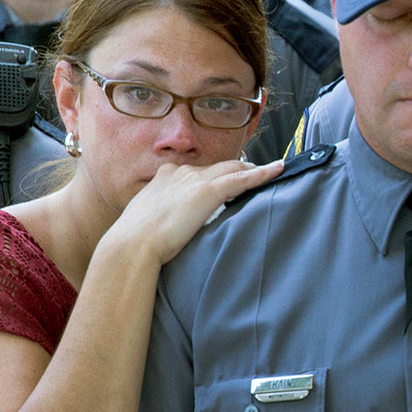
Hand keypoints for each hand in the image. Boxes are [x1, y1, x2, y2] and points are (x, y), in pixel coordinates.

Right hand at [105, 158, 283, 264]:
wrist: (132, 244)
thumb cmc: (134, 241)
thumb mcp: (145, 221)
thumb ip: (160, 216)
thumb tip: (163, 228)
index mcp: (165, 176)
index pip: (196, 171)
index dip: (212, 175)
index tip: (220, 181)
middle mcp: (181, 173)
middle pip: (217, 167)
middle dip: (235, 169)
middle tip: (253, 172)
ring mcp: (195, 180)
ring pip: (233, 169)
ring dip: (252, 169)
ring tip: (270, 171)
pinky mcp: (208, 191)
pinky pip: (243, 178)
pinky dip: (263, 173)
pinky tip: (279, 169)